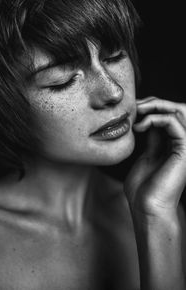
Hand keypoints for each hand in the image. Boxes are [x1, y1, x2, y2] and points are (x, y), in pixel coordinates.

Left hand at [124, 96, 185, 218]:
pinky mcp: (184, 150)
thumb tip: (148, 121)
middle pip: (174, 111)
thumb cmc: (143, 189)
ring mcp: (184, 147)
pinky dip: (155, 118)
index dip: (151, 108)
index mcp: (174, 146)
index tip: (132, 109)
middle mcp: (182, 145)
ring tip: (137, 111)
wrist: (147, 208)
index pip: (167, 117)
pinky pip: (173, 122)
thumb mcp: (147, 156)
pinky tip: (140, 126)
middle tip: (134, 105)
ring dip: (154, 107)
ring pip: (177, 112)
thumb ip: (152, 139)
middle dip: (153, 103)